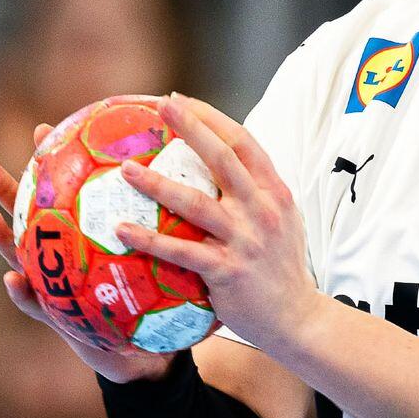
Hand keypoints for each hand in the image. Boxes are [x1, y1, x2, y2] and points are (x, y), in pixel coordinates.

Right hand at [0, 126, 166, 383]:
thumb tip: (192, 175)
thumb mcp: (166, 259)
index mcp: (85, 241)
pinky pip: (39, 307)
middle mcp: (64, 261)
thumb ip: (168, 227)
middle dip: (7, 193)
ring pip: (22, 257)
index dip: (52, 165)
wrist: (151, 354)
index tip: (44, 130)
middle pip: (31, 220)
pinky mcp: (62, 322)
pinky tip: (12, 279)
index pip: (66, 195)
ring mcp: (56, 290)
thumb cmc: (156, 303)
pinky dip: (24, 294)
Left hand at [115, 93, 317, 355]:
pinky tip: (121, 229)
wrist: (297, 317)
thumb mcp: (281, 224)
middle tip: (161, 105)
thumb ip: (255, 197)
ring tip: (124, 170)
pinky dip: (149, 239)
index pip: (245, 143)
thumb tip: (216, 171)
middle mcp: (262, 210)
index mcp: (275, 194)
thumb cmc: (280, 270)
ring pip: (195, 203)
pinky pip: (180, 251)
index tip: (181, 100)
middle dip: (192, 127)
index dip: (212, 118)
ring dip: (157, 183)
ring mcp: (245, 240)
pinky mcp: (227, 270)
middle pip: (224, 158)